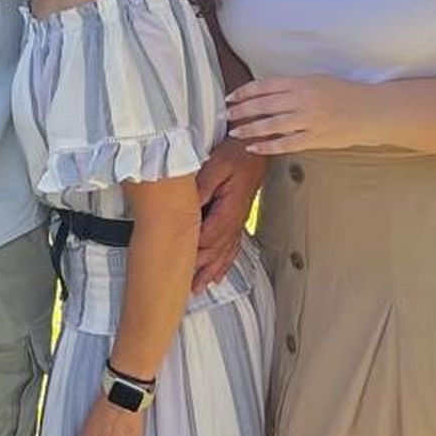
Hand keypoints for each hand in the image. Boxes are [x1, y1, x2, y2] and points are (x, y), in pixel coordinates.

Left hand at [193, 139, 257, 289]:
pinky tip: (218, 275)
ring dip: (211, 272)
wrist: (257, 146)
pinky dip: (224, 263)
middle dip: (200, 271)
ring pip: (224, 254)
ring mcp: (238, 222)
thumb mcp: (216, 166)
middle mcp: (235, 221)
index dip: (194, 254)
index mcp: (229, 210)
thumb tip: (186, 209)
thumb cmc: (237, 153)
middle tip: (183, 288)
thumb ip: (201, 188)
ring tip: (198, 289)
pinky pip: (232, 247)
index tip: (178, 264)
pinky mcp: (238, 218)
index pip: (208, 239)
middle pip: (215, 252)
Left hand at [226, 76, 370, 154]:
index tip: (231, 97)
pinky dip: (267, 146)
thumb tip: (265, 93)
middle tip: (226, 115)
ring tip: (235, 132)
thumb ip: (292, 86)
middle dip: (241, 110)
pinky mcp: (315, 138)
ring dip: (250, 129)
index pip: (265, 86)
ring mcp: (308, 120)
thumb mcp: (316, 80)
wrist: (369, 110)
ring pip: (271, 125)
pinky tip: (253, 148)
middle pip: (264, 105)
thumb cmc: (343, 93)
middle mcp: (302, 100)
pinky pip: (286, 144)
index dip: (245, 92)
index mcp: (301, 83)